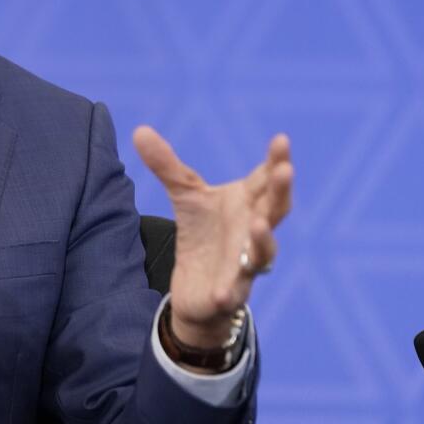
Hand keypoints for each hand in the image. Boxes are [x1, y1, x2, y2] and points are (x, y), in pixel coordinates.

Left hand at [133, 127, 293, 351]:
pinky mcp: (229, 292)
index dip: (277, 160)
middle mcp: (253, 230)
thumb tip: (139, 130)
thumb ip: (168, 165)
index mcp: (248, 203)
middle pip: (276, 209)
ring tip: (259, 223)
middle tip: (285, 170)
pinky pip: (233, 293)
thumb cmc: (202, 233)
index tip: (281, 139)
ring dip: (263, 239)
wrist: (195, 285)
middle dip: (281, 190)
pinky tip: (222, 294)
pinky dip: (228, 292)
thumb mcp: (185, 197)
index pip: (267, 178)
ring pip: (263, 252)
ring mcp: (245, 263)